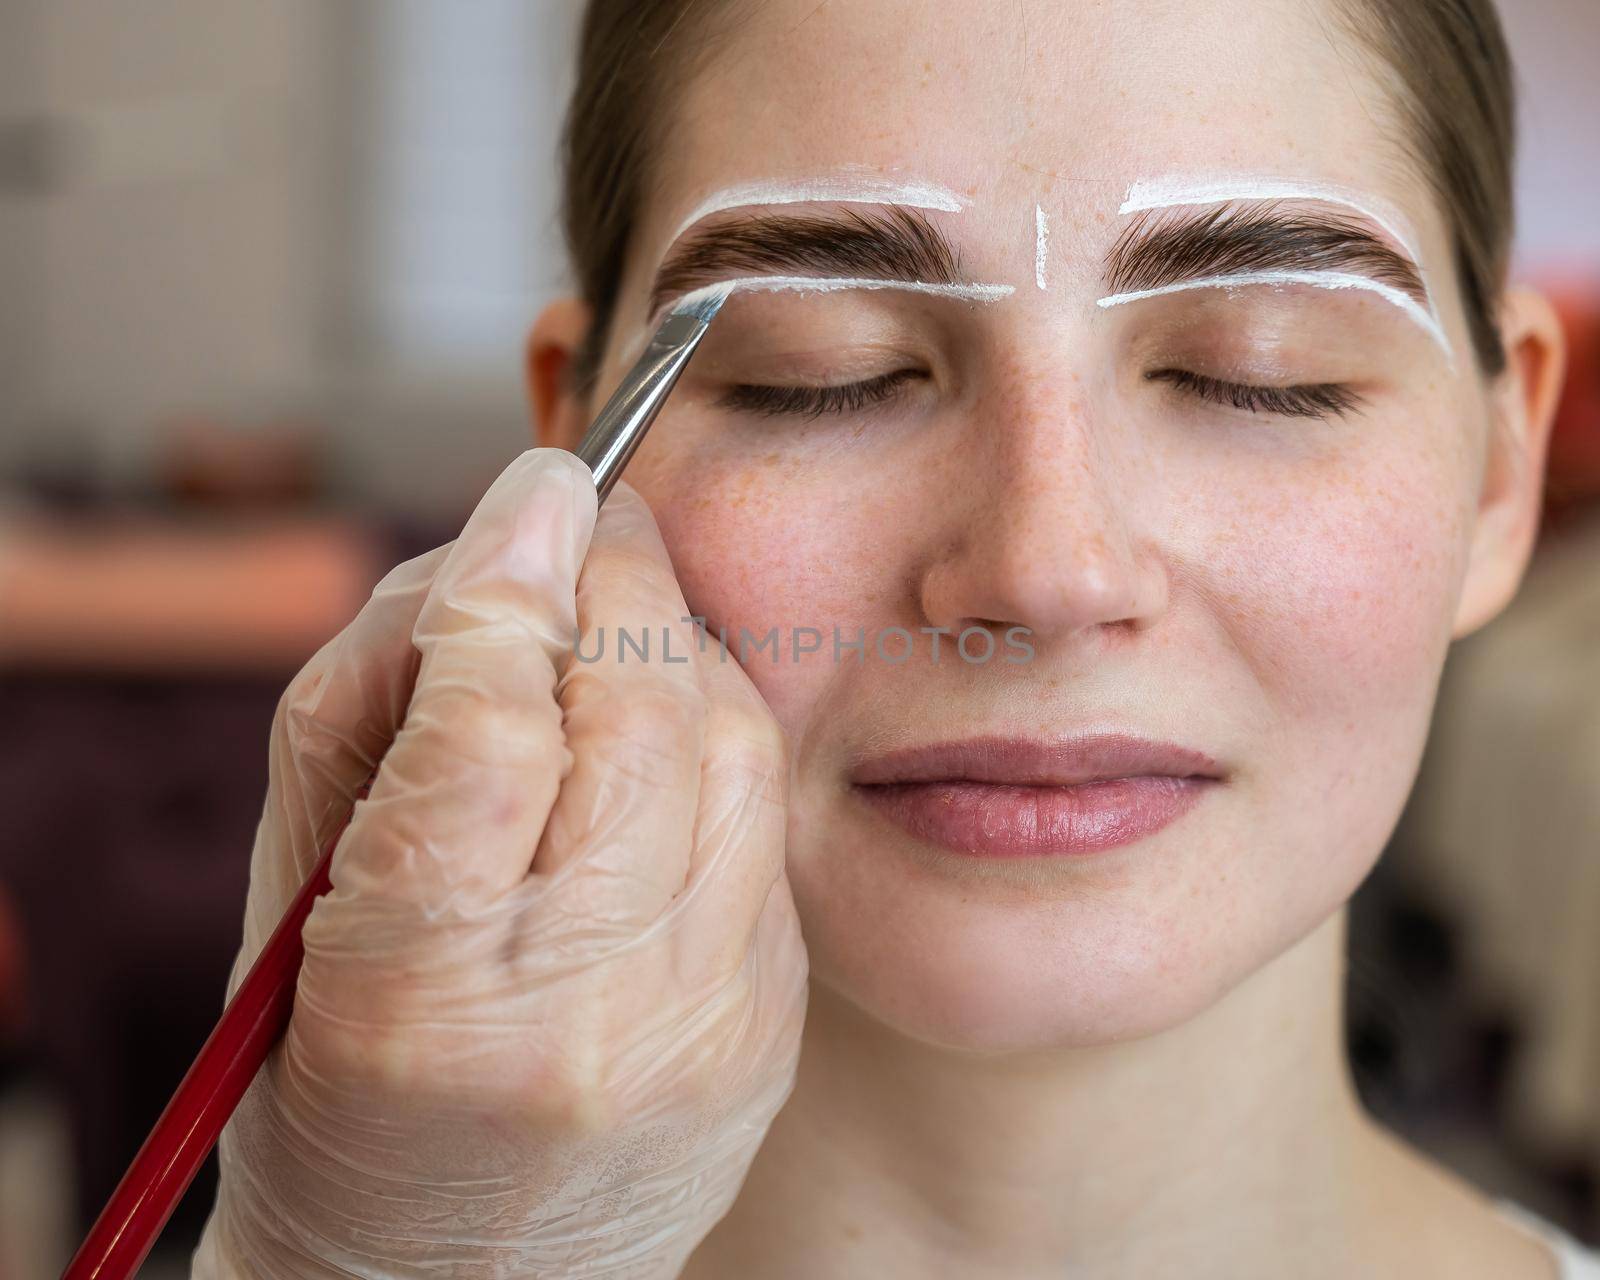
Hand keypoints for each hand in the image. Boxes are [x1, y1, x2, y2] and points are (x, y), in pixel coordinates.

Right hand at [194, 448, 808, 1278]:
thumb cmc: (333, 1079)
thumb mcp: (292, 898)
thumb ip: (377, 709)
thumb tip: (498, 546)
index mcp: (422, 994)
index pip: (493, 728)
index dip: (512, 586)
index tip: (532, 490)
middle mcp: (585, 1015)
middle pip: (643, 716)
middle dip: (619, 581)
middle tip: (589, 522)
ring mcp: (704, 1027)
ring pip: (733, 747)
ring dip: (676, 646)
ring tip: (617, 625)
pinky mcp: (771, 1024)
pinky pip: (764, 820)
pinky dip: (712, 742)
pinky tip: (661, 740)